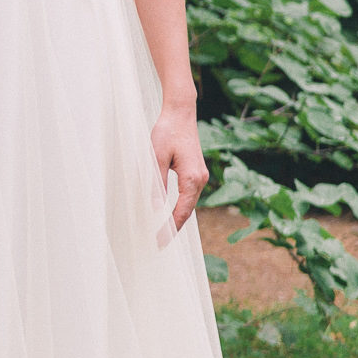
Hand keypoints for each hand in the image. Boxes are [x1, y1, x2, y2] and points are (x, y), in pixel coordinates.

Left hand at [151, 108, 208, 230]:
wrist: (180, 113)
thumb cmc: (167, 132)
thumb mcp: (156, 157)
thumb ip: (157, 183)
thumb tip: (156, 208)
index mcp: (192, 178)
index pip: (181, 211)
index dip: (170, 228)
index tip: (159, 241)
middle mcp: (201, 179)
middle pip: (188, 211)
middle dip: (174, 228)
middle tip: (159, 243)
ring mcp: (200, 176)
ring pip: (189, 204)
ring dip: (178, 218)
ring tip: (163, 233)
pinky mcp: (196, 171)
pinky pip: (189, 195)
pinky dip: (180, 207)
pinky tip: (171, 214)